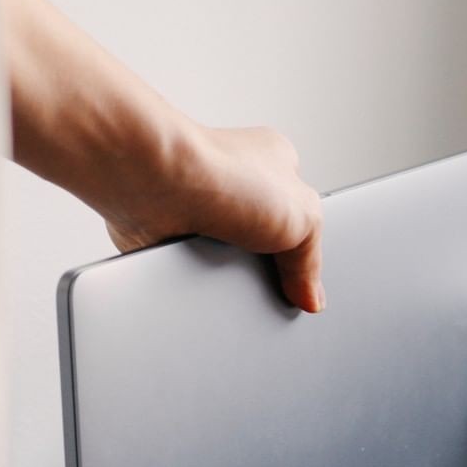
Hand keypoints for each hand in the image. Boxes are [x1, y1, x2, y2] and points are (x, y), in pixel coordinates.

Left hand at [102, 124, 324, 313]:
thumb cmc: (220, 174)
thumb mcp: (303, 218)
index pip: (299, 222)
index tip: (304, 288)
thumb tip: (311, 297)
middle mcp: (236, 185)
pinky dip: (197, 284)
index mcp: (275, 168)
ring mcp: (202, 210)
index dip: (304, 257)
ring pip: (228, 265)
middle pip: (264, 246)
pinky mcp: (170, 235)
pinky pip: (193, 274)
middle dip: (267, 272)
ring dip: (229, 280)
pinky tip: (201, 278)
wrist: (154, 185)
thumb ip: (312, 261)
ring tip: (231, 278)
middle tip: (271, 288)